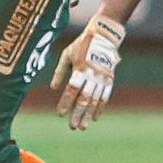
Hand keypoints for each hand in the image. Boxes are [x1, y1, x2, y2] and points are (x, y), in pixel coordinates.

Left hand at [50, 15, 124, 130]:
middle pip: (84, 98)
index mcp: (80, 68)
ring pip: (95, 101)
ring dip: (88, 115)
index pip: (72, 89)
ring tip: (82, 127)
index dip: (66, 103)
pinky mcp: (110, 79)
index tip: (60, 114)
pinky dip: (99, 108)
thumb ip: (59, 72)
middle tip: (72, 127)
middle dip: (77, 113)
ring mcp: (102, 79)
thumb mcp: (67, 54)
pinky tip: (94, 118)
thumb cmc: (81, 45)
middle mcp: (92, 75)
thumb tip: (53, 88)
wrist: (104, 36)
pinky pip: (105, 97)